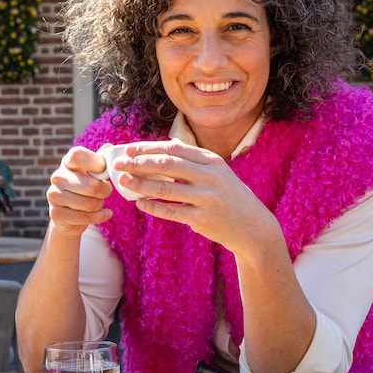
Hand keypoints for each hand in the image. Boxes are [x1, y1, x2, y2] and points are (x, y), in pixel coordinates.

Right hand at [46, 145, 113, 236]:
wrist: (70, 215)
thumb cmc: (85, 188)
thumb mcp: (92, 172)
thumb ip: (101, 160)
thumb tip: (110, 147)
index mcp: (67, 162)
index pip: (78, 155)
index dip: (95, 162)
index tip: (104, 170)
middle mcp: (58, 177)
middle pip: (91, 185)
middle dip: (105, 190)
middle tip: (106, 191)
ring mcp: (54, 195)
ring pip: (89, 204)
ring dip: (100, 204)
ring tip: (99, 202)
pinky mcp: (56, 214)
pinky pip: (85, 217)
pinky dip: (99, 217)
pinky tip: (105, 213)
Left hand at [115, 140, 278, 254]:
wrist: (253, 227)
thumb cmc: (229, 196)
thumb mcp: (217, 172)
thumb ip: (194, 160)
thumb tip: (168, 145)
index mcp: (211, 160)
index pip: (173, 149)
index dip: (148, 148)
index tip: (128, 150)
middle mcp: (210, 176)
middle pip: (167, 165)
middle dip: (139, 163)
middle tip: (119, 164)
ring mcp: (207, 198)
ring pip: (166, 188)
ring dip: (141, 184)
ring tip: (124, 181)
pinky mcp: (202, 219)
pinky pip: (170, 211)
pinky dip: (153, 206)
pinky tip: (140, 203)